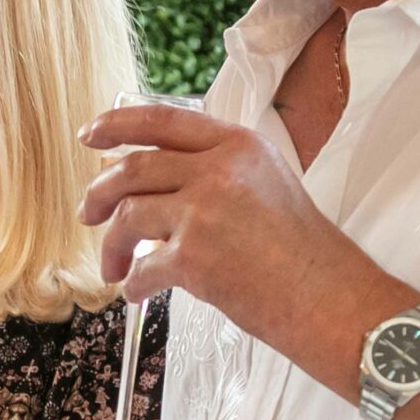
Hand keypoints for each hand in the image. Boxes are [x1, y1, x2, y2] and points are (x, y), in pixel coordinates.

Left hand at [77, 103, 379, 340]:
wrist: (331, 298)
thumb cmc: (305, 253)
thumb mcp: (269, 183)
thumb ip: (220, 172)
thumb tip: (162, 183)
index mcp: (238, 145)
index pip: (163, 120)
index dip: (117, 123)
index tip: (90, 134)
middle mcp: (219, 169)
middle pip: (133, 168)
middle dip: (99, 193)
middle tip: (88, 213)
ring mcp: (204, 211)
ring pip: (128, 215)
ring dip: (111, 245)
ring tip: (114, 268)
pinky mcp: (194, 256)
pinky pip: (143, 267)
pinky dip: (134, 284)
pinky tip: (138, 294)